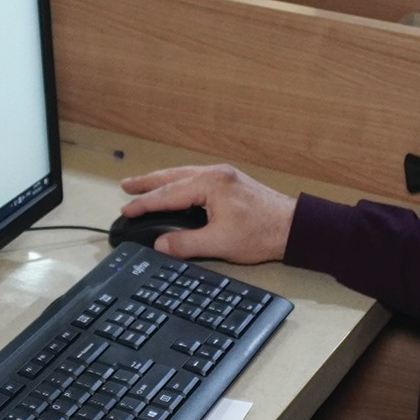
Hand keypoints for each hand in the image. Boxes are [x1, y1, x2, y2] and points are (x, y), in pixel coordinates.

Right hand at [119, 165, 297, 263]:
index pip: (169, 194)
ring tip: (143, 186)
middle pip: (172, 176)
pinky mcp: (231, 182)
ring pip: (184, 175)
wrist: (293, 227)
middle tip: (126, 186)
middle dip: (147, 183)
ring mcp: (224, 176)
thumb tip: (161, 245)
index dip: (144, 203)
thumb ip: (186, 244)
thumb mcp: (220, 242)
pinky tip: (174, 189)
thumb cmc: (263, 233)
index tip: (127, 210)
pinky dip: (179, 183)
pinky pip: (195, 178)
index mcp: (211, 184)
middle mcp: (216, 174)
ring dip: (162, 181)